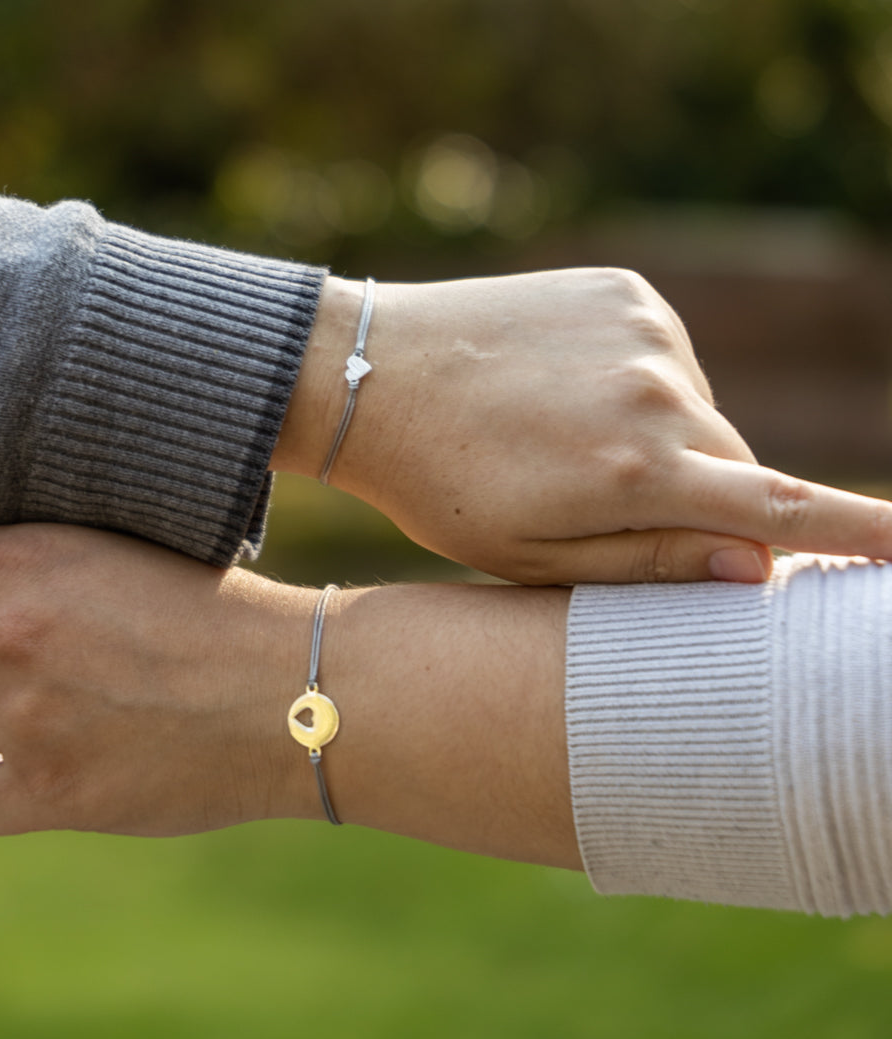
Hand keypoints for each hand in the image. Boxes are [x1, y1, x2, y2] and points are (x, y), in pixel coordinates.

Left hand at [0, 524, 579, 865]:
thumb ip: (26, 577)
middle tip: (25, 667)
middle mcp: (6, 634)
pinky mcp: (45, 794)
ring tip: (51, 718)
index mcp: (26, 559)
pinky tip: (29, 774)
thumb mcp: (124, 561)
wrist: (296, 690)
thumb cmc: (220, 617)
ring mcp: (21, 717)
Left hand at [274, 270, 891, 583]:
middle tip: (609, 507)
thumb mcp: (530, 557)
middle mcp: (657, 392)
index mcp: (633, 474)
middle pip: (733, 463)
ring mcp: (645, 330)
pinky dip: (639, 385)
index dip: (862, 532)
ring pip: (699, 411)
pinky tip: (567, 393)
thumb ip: (647, 563)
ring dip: (663, 439)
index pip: (779, 509)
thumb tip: (755, 566)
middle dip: (697, 497)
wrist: (377, 375)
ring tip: (567, 445)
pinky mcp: (626, 288)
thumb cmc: (443, 487)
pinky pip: (667, 357)